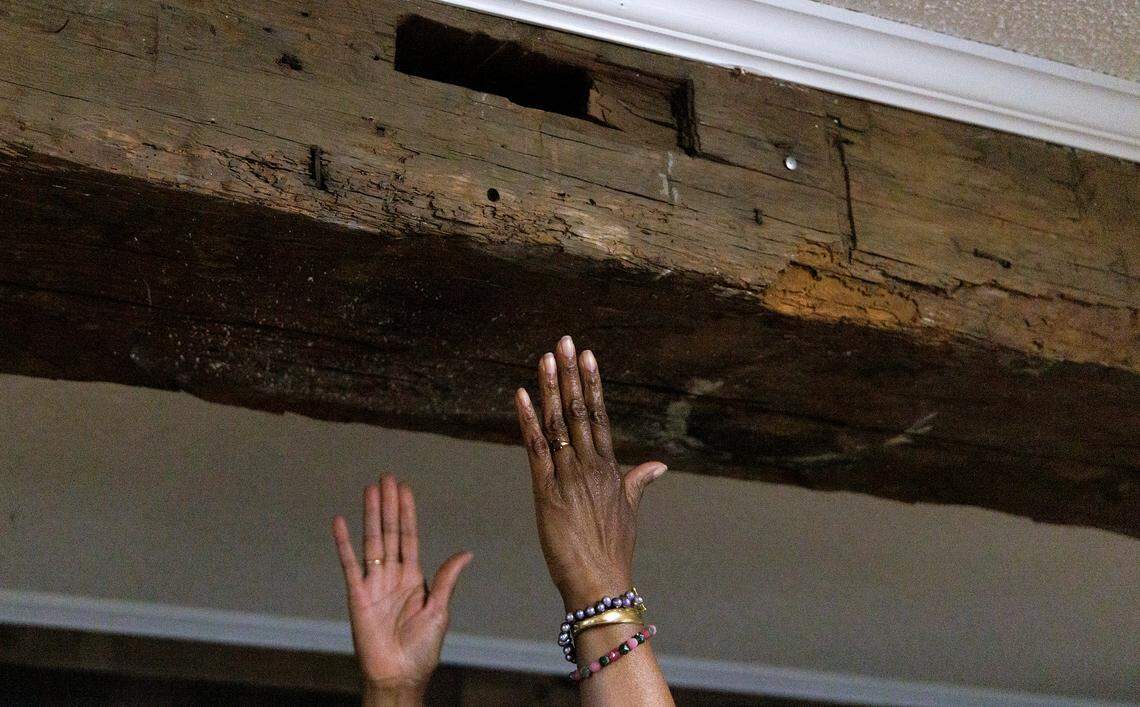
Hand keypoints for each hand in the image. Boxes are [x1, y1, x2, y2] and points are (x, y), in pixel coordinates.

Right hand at [332, 475, 471, 703]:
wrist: (399, 675)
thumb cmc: (422, 648)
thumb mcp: (440, 610)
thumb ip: (447, 579)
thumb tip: (466, 553)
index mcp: (414, 577)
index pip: (409, 536)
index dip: (407, 512)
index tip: (404, 488)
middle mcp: (393, 576)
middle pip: (390, 532)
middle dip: (389, 505)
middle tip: (386, 477)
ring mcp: (374, 583)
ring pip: (372, 541)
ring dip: (371, 515)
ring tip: (370, 490)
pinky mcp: (357, 596)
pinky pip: (349, 564)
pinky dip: (344, 543)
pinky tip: (340, 521)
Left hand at [514, 336, 666, 608]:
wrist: (600, 582)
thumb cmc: (614, 550)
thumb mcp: (629, 511)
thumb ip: (638, 482)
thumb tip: (659, 465)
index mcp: (608, 468)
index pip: (600, 416)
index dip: (593, 384)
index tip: (588, 355)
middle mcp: (589, 466)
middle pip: (580, 411)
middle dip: (572, 375)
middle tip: (565, 341)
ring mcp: (568, 477)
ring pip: (558, 424)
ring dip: (551, 389)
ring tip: (546, 357)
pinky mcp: (547, 492)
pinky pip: (536, 449)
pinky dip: (528, 421)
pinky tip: (521, 395)